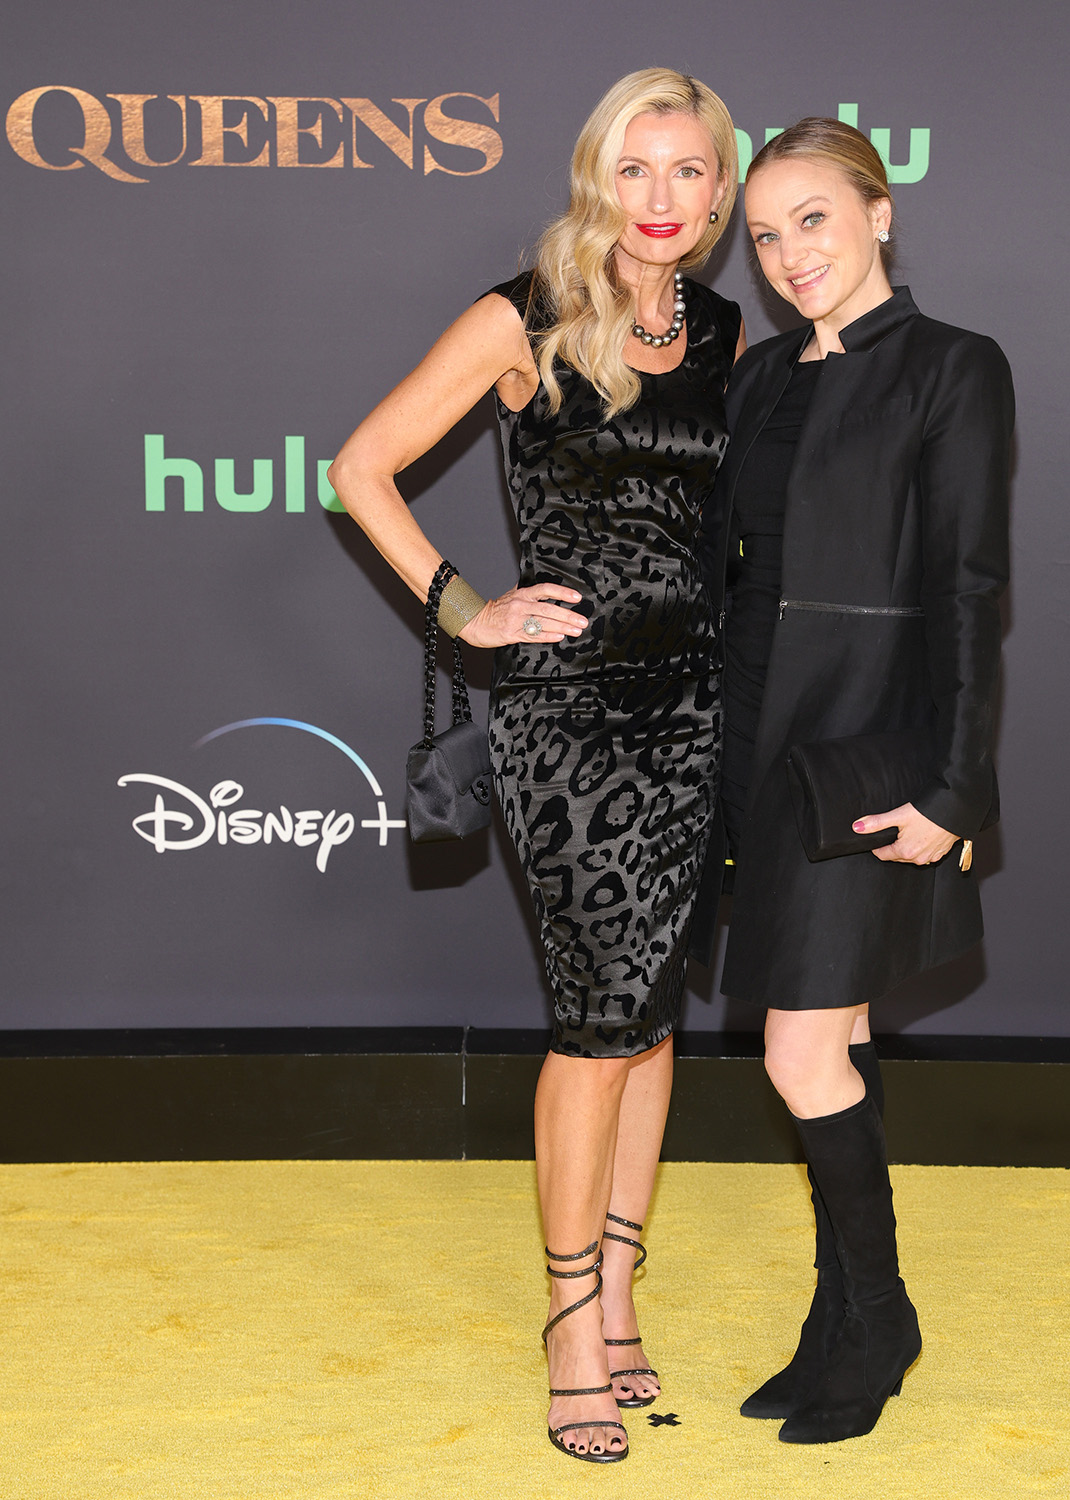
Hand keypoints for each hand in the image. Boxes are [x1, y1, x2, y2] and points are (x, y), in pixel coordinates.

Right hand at [459, 584, 587, 647]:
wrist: (474, 621)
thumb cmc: (495, 609)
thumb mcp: (510, 595)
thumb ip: (525, 590)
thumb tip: (543, 588)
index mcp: (522, 594)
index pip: (545, 589)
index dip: (562, 592)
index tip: (576, 598)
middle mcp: (520, 605)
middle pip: (548, 609)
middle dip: (568, 615)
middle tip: (582, 621)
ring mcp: (516, 620)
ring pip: (543, 623)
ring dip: (562, 627)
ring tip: (576, 631)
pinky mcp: (512, 634)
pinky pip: (533, 635)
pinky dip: (547, 637)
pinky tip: (559, 637)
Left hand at [852, 802, 958, 864]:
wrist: (955, 810)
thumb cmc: (929, 812)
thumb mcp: (898, 815)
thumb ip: (876, 823)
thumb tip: (857, 827)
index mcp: (905, 852)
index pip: (882, 855)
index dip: (876, 846)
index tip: (875, 839)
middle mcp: (918, 858)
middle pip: (896, 856)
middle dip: (892, 846)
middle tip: (893, 832)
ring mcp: (931, 857)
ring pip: (911, 856)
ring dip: (907, 847)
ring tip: (907, 832)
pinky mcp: (941, 853)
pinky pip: (925, 854)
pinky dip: (921, 847)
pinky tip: (922, 835)